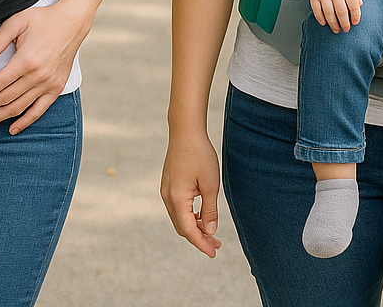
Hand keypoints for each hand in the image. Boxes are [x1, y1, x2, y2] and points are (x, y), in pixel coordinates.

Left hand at [0, 0, 90, 132]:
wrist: (72, 22)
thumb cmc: (43, 19)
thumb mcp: (18, 21)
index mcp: (26, 60)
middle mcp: (38, 76)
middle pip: (4, 99)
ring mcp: (49, 84)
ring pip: (19, 108)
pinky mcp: (57, 87)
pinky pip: (39, 110)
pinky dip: (25, 122)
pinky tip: (12, 129)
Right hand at [160, 129, 222, 257]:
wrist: (185, 130)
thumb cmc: (200, 154)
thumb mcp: (210, 184)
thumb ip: (210, 210)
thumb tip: (210, 231)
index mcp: (177, 199)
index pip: (189, 230)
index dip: (201, 244)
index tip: (214, 253)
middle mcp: (167, 197)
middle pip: (182, 227)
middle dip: (199, 237)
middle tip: (217, 244)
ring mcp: (166, 190)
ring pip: (179, 217)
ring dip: (194, 226)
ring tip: (211, 231)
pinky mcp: (168, 184)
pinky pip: (177, 207)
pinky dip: (189, 215)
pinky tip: (201, 214)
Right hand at [308, 0, 362, 31]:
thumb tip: (359, 6)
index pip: (353, 5)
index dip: (356, 16)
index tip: (355, 22)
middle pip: (341, 12)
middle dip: (345, 23)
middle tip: (346, 29)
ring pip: (328, 13)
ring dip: (333, 24)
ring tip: (336, 30)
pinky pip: (316, 10)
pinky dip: (320, 18)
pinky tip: (324, 23)